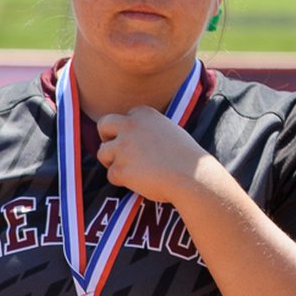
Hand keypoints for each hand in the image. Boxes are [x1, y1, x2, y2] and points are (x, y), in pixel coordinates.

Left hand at [95, 107, 210, 203]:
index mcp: (143, 114)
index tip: (134, 142)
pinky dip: (122, 180)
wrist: (193, 177)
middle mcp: (130, 126)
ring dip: (113, 163)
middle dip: (106, 139)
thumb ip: (148, 129)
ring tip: (133, 170)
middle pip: (103, 125)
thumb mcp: (168, 130)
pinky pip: (111, 175)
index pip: (122, 117)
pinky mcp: (120, 168)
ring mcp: (123, 147)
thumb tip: (132, 137)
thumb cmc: (186, 158)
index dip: (124, 131)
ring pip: (103, 153)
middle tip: (116, 152)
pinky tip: (140, 181)